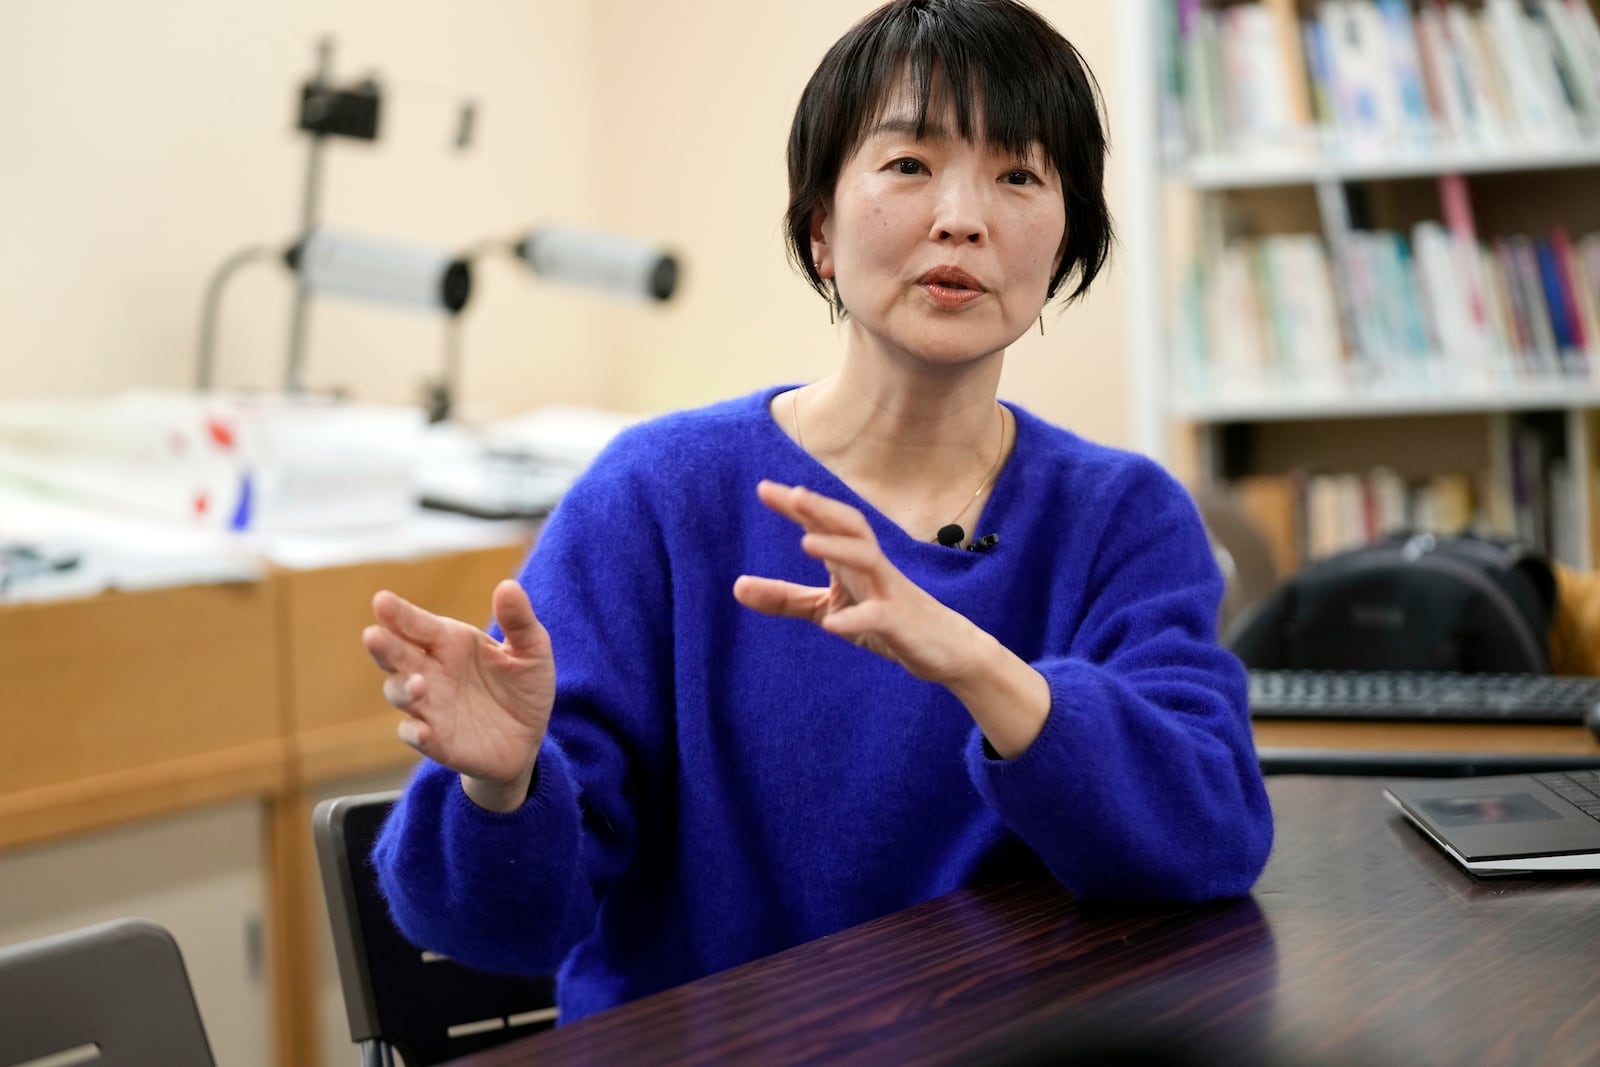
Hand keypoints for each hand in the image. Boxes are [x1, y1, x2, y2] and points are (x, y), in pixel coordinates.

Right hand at [363, 579, 554, 808]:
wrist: (528, 737)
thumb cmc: (523, 685)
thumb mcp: (531, 650)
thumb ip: (519, 621)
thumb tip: (508, 586)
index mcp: (450, 641)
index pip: (418, 624)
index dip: (399, 614)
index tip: (381, 601)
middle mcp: (431, 670)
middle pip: (397, 655)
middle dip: (384, 646)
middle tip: (373, 635)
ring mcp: (429, 705)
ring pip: (399, 692)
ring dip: (403, 688)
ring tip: (418, 683)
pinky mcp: (435, 739)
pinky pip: (414, 734)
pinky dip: (415, 732)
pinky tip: (423, 730)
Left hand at [733, 480, 978, 684]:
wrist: (947, 649)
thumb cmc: (886, 619)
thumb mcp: (830, 609)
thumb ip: (786, 598)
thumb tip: (736, 586)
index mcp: (853, 561)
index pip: (825, 524)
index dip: (797, 506)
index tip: (764, 488)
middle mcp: (872, 568)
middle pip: (851, 526)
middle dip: (822, 509)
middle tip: (790, 494)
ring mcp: (890, 593)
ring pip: (868, 560)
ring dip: (838, 549)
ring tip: (805, 543)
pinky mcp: (900, 625)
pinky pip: (878, 617)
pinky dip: (855, 619)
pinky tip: (832, 626)